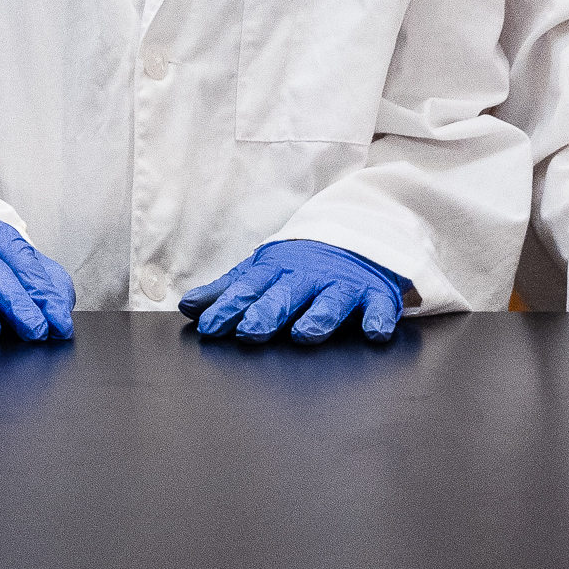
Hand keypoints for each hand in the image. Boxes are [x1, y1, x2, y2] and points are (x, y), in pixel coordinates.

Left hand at [179, 238, 411, 344]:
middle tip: (249, 332)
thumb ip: (229, 290)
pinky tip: (374, 332)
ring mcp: (343, 285)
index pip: (248, 289)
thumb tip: (189, 307)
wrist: (359, 234)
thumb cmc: (304, 263)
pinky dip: (378, 318)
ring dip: (318, 316)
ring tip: (304, 334)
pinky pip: (379, 307)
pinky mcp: (376, 294)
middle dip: (267, 312)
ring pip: (330, 300)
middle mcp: (309, 277)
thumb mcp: (265, 271)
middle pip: (286, 294)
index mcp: (278, 271)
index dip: (228, 307)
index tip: (210, 326)